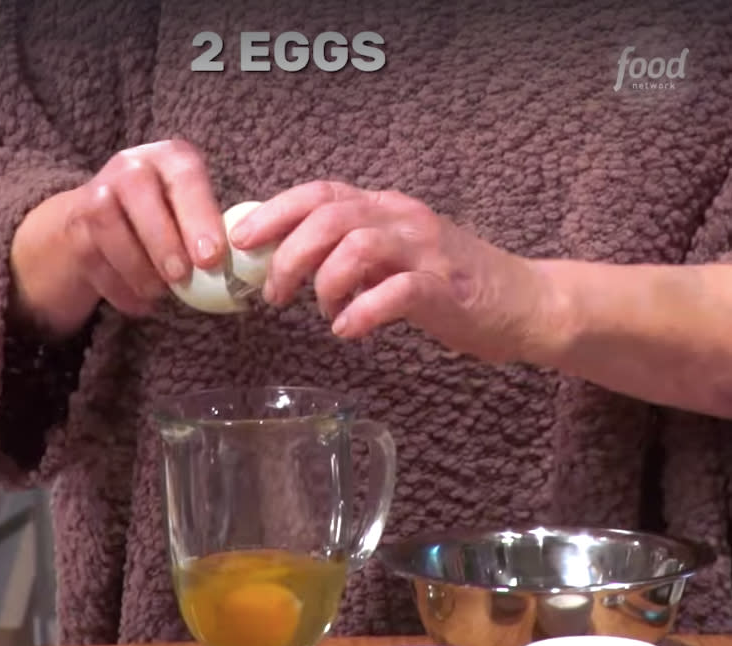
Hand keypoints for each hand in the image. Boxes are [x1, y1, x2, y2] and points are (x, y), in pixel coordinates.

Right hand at [10, 139, 226, 335]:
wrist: (102, 223)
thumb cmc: (168, 222)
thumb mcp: (192, 216)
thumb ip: (214, 232)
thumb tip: (248, 269)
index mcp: (171, 159)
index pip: (186, 176)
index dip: (199, 215)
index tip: (212, 257)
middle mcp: (131, 165)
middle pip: (139, 191)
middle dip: (164, 240)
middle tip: (182, 278)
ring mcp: (96, 192)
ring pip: (109, 224)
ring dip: (138, 266)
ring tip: (160, 293)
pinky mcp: (72, 226)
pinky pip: (93, 257)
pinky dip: (119, 287)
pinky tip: (140, 304)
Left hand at [229, 181, 552, 361]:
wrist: (523, 302)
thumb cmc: (450, 283)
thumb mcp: (395, 256)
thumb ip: (351, 252)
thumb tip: (289, 262)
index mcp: (385, 207)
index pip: (320, 194)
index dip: (275, 212)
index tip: (243, 240)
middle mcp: (403, 219)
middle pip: (329, 219)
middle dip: (289, 256)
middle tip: (275, 294)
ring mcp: (426, 251)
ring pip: (356, 247)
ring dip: (324, 283)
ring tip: (322, 312)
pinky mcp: (446, 289)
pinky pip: (394, 292)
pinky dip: (361, 312)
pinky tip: (349, 331)